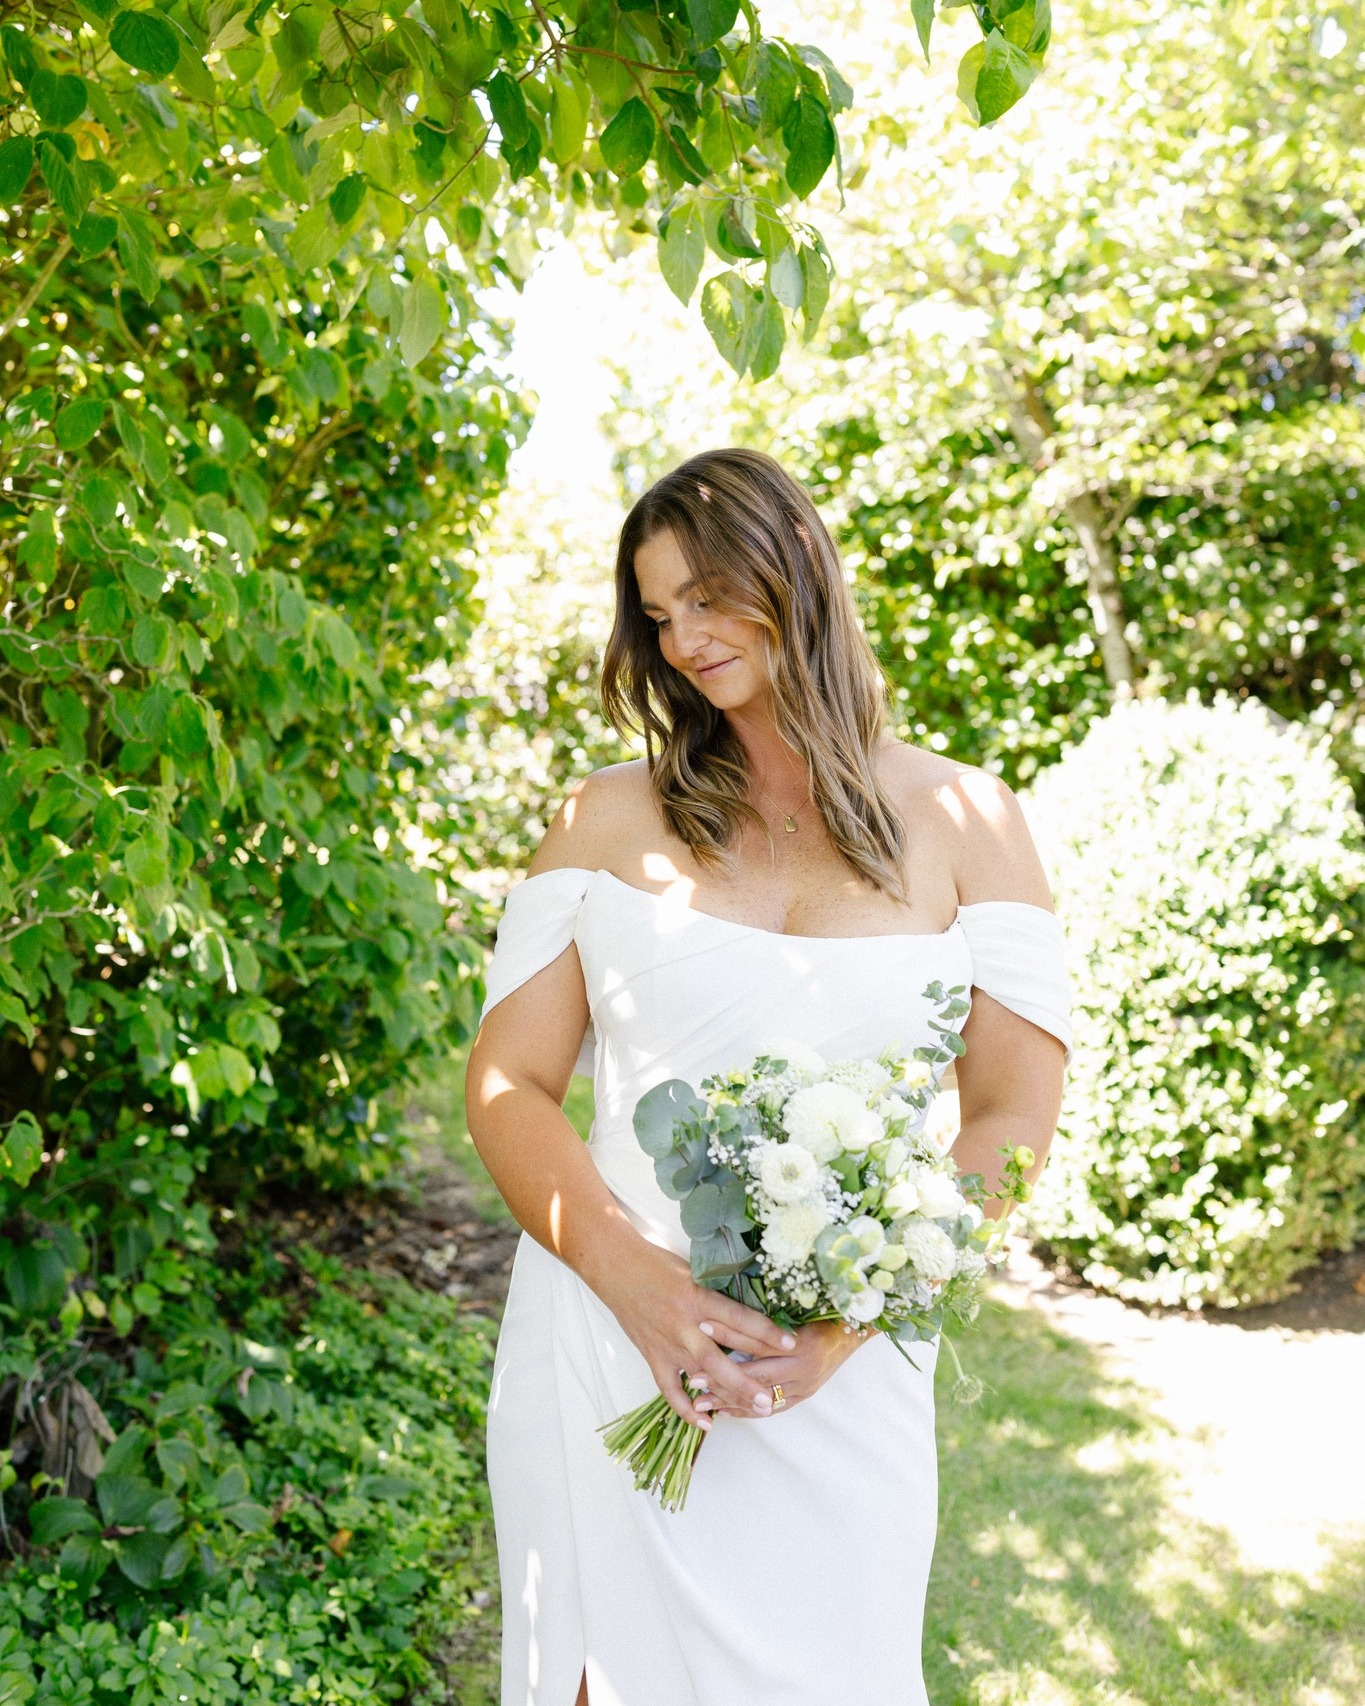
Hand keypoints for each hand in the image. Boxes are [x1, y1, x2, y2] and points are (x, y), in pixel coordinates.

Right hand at [591, 1240, 795, 1428]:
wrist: (617, 1267)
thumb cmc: (657, 1264)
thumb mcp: (694, 1272)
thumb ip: (717, 1295)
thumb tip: (750, 1311)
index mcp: (697, 1298)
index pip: (738, 1318)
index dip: (766, 1331)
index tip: (791, 1343)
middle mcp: (684, 1324)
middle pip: (720, 1358)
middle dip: (747, 1380)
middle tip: (771, 1398)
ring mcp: (667, 1343)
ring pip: (700, 1376)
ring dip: (726, 1395)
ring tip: (754, 1409)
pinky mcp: (652, 1355)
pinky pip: (669, 1389)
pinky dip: (686, 1409)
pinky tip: (707, 1422)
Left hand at [696, 1319, 867, 1419]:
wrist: (856, 1329)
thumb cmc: (826, 1310)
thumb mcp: (800, 1307)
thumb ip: (767, 1314)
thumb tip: (727, 1304)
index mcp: (800, 1342)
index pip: (757, 1339)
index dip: (728, 1333)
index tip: (701, 1327)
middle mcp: (803, 1368)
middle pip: (756, 1376)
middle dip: (722, 1379)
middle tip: (692, 1380)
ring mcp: (805, 1386)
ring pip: (762, 1398)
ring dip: (730, 1400)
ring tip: (701, 1402)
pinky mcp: (805, 1395)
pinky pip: (773, 1409)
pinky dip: (748, 1410)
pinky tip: (726, 1410)